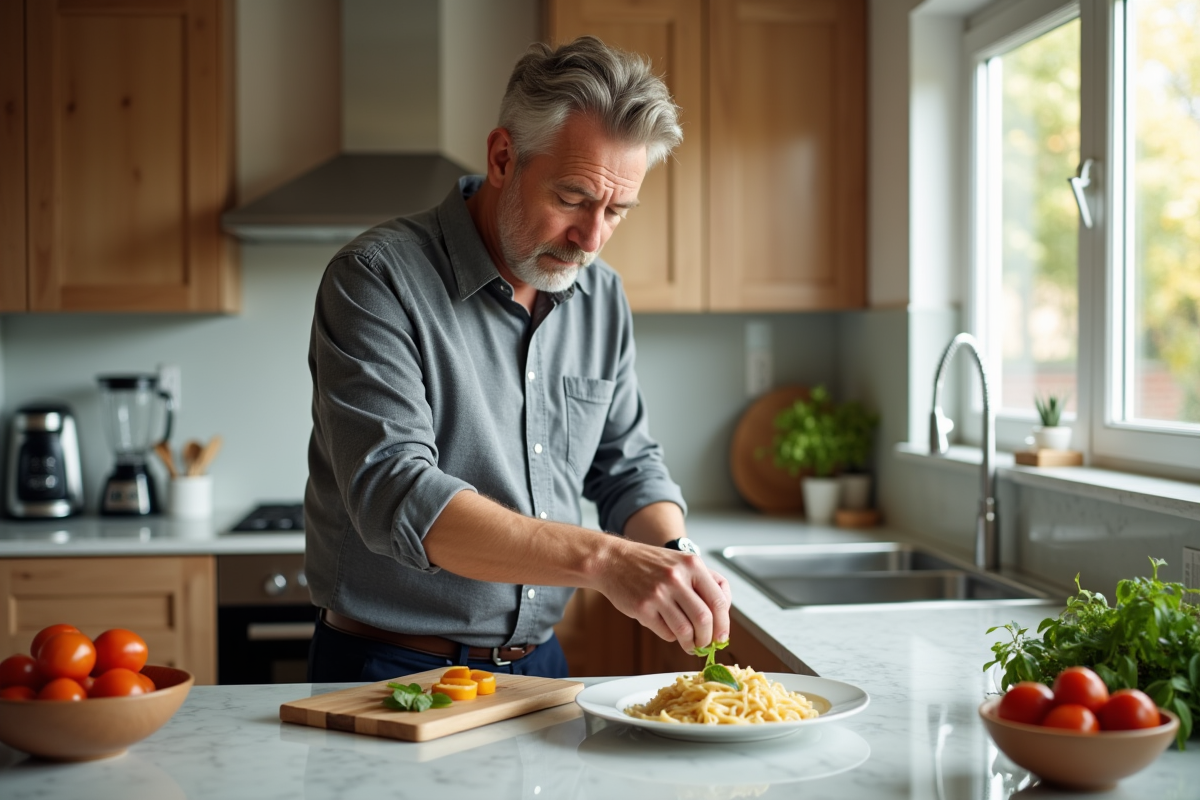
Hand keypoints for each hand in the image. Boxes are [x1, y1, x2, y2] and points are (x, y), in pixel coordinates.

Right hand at [596, 541, 731, 653]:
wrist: (613, 560)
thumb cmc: (650, 563)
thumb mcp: (682, 561)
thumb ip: (706, 581)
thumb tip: (723, 614)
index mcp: (692, 564)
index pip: (718, 601)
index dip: (723, 624)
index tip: (722, 636)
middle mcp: (676, 577)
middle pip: (704, 620)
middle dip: (708, 639)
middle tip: (706, 644)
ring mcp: (658, 593)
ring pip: (685, 631)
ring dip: (691, 644)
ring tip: (690, 645)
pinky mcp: (642, 608)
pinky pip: (666, 633)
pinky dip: (671, 637)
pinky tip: (669, 630)